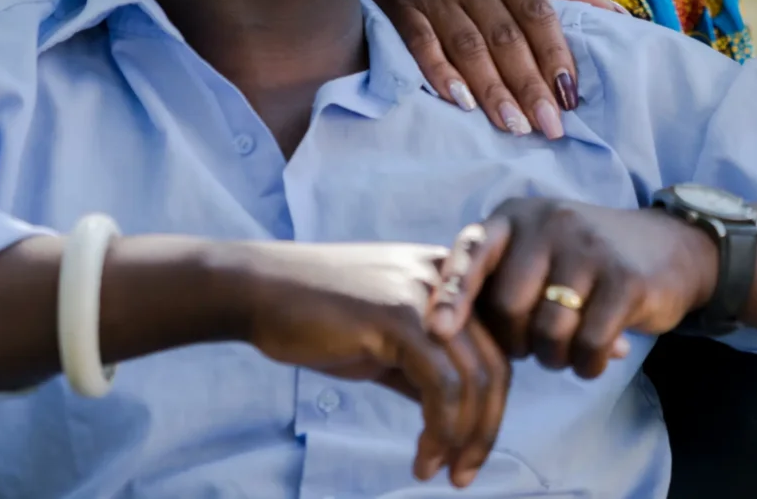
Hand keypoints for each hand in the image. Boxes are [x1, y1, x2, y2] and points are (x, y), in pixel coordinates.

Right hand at [231, 241, 510, 487]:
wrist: (262, 290)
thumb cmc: (317, 315)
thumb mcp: (386, 341)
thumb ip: (423, 369)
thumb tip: (453, 418)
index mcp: (452, 283)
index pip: (495, 351)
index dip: (491, 407)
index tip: (470, 450)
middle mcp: (450, 282)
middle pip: (495, 367)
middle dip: (485, 430)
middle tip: (464, 473)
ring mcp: (427, 297)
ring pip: (474, 380)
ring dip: (463, 438)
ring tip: (438, 471)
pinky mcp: (399, 317)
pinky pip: (441, 384)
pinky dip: (440, 429)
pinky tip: (423, 455)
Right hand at [358, 0, 620, 139]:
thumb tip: (620, 16)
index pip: (538, 14)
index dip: (555, 55)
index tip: (571, 96)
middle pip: (505, 38)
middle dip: (529, 85)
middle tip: (548, 127)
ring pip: (467, 46)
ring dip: (491, 89)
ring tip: (513, 127)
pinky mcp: (400, 8)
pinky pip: (421, 45)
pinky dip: (440, 74)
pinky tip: (460, 103)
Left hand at [433, 200, 715, 378]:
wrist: (671, 247)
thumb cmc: (584, 261)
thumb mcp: (536, 251)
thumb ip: (496, 279)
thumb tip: (442, 332)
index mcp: (516, 217)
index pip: (471, 253)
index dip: (452, 293)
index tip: (436, 330)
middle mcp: (549, 223)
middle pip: (507, 307)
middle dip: (516, 341)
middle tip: (536, 344)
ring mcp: (589, 248)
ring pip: (547, 331)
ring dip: (554, 357)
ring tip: (568, 348)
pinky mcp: (625, 279)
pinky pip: (588, 344)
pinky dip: (587, 364)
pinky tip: (596, 357)